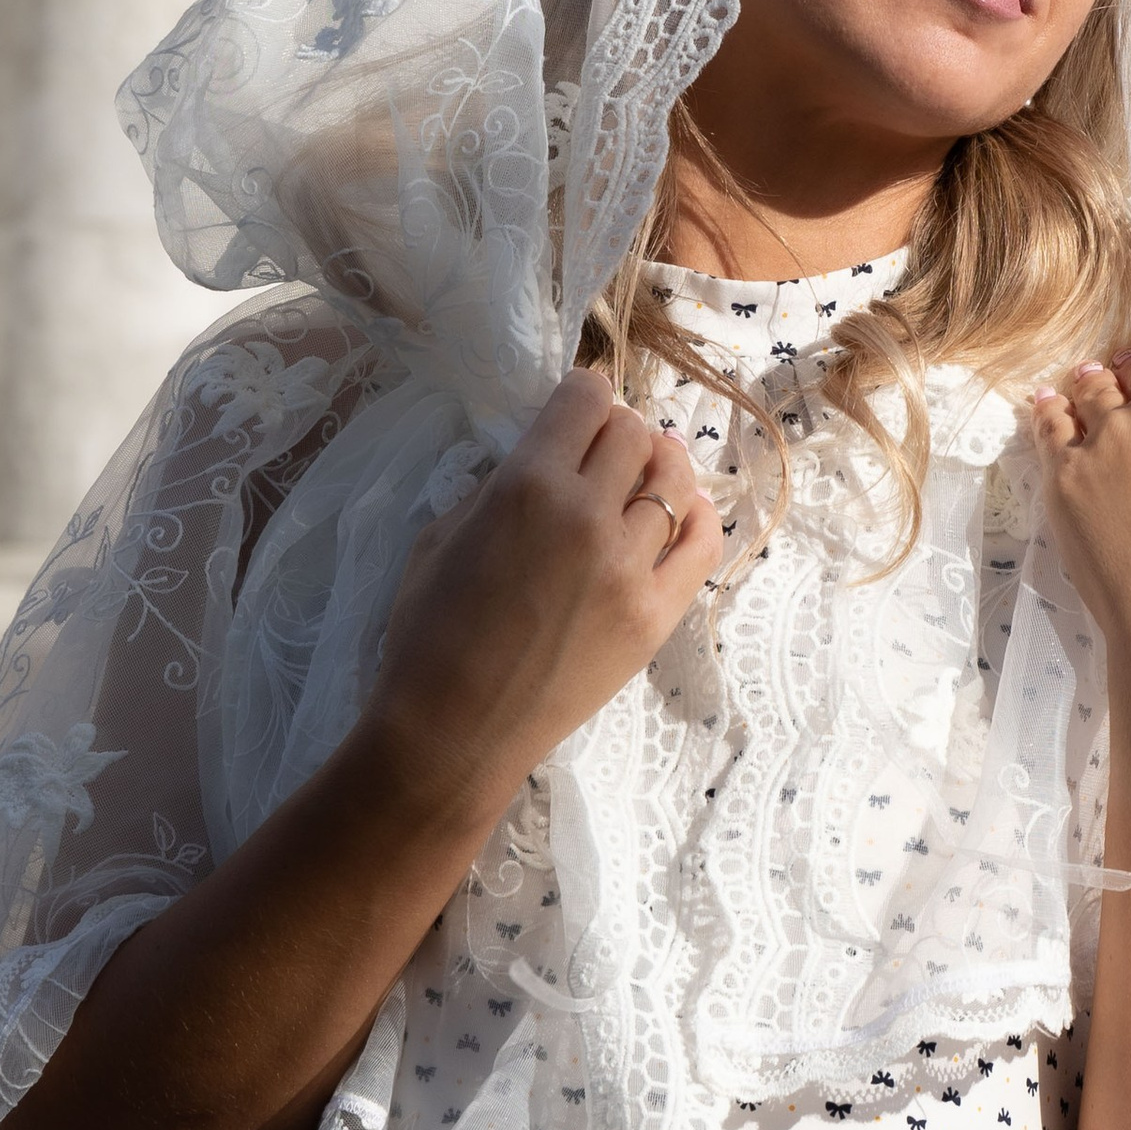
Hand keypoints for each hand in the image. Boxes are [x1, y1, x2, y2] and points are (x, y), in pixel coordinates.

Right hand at [361, 372, 718, 805]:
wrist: (453, 735)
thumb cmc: (427, 636)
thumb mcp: (440, 536)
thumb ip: (497, 486)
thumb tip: (547, 458)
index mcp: (525, 485)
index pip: (586, 397)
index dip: (582, 395)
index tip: (576, 412)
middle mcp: (587, 514)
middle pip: (635, 432)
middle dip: (617, 431)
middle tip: (602, 452)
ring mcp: (630, 568)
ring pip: (675, 480)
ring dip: (659, 466)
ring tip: (644, 476)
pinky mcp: (656, 615)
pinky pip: (703, 543)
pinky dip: (699, 515)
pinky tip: (685, 511)